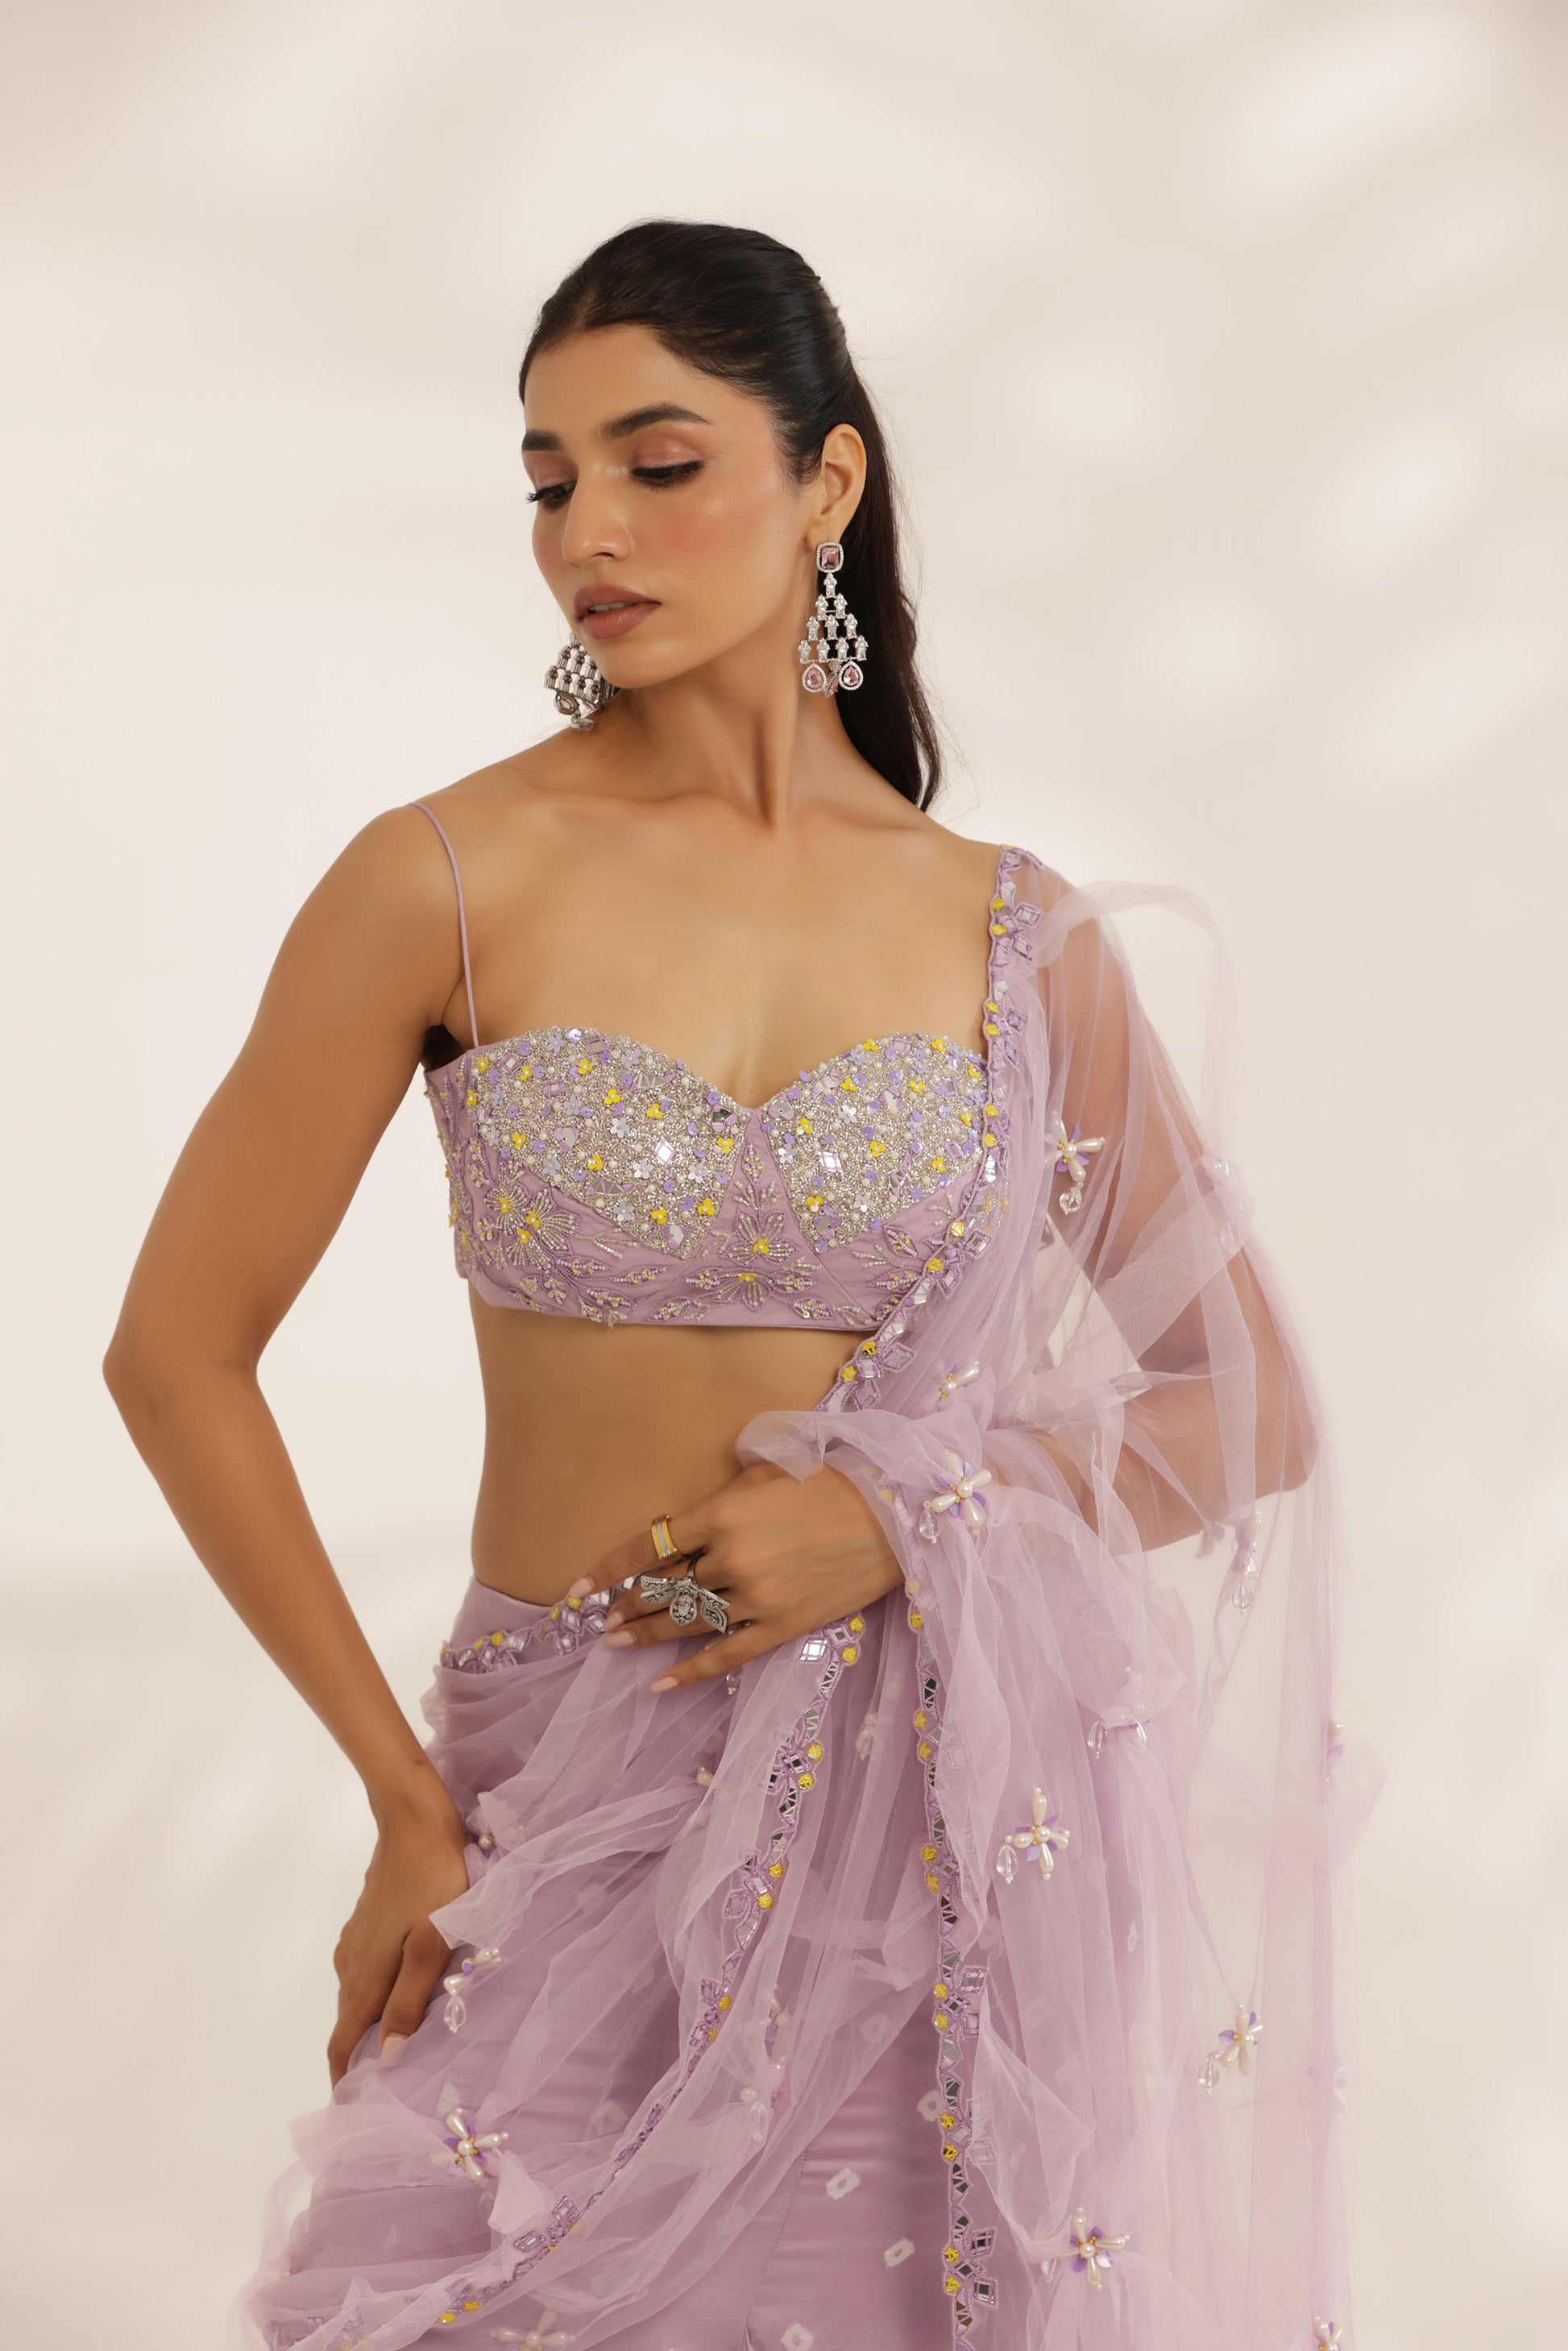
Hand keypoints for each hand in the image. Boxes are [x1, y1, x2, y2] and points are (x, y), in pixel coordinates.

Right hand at [327, 1771, 472, 2086]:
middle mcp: (352, 1965)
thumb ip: (410, 2000)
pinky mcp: (368, 1921)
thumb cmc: (434, 1880)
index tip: (351, 2116)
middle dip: (360, 2061)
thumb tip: (389, 2057)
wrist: (414, 1818)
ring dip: (371, 2027)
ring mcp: (357, 1941)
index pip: (345, 2046)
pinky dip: (378, 1996)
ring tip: (399, 2050)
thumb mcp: (433, 1943)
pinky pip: (367, 1973)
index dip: (345, 2082)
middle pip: (349, 2026)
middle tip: (383, 2093)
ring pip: (359, 1998)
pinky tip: (403, 1994)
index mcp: (365, 1978)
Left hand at [584, 1460, 902, 1694]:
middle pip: (664, 1588)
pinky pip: (726, 1654)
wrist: (894, 1516)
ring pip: (687, 1622)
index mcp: (723, 1513)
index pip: (649, 1545)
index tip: (579, 1587)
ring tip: (618, 1641)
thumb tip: (685, 1527)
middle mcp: (732, 1558)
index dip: (608, 1568)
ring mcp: (757, 1597)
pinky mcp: (782, 1626)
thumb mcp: (767, 1473)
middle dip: (628, 1603)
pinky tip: (661, 1682)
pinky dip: (690, 1671)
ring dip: (646, 1633)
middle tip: (605, 1617)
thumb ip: (721, 1500)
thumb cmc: (831, 1482)